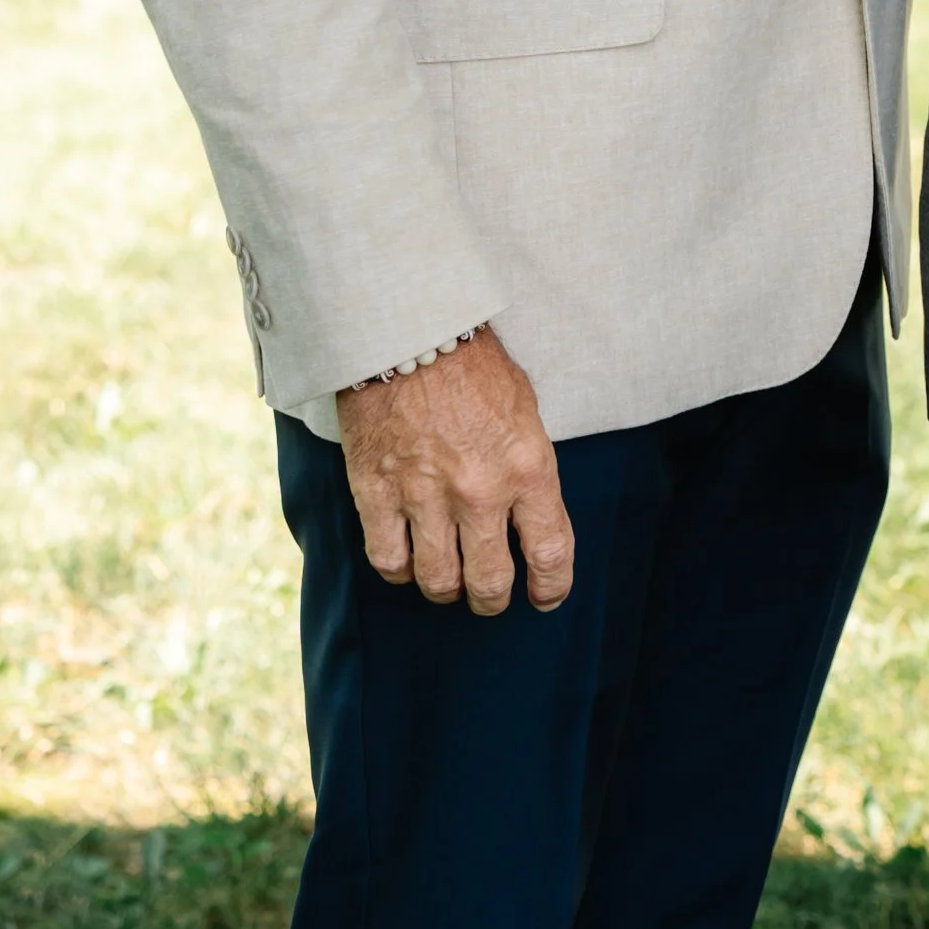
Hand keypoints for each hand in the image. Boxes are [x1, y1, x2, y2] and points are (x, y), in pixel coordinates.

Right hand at [337, 326, 573, 618]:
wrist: (406, 329)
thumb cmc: (471, 364)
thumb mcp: (524, 410)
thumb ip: (528, 466)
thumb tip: (529, 513)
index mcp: (527, 467)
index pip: (550, 553)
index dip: (551, 587)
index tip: (546, 596)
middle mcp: (480, 491)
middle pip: (490, 583)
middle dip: (493, 599)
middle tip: (490, 595)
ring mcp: (425, 496)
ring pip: (439, 582)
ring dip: (447, 589)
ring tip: (448, 580)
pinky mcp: (376, 493)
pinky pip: (389, 561)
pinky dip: (400, 569)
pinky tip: (407, 557)